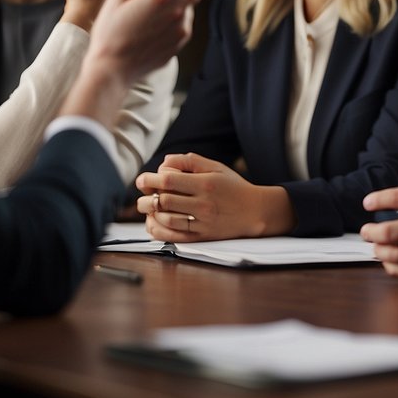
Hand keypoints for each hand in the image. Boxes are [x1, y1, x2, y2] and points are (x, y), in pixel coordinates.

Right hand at [60, 0, 199, 124]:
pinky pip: (182, 23)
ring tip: (149, 8)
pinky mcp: (179, 44)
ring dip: (175, 1)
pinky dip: (173, 17)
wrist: (112, 70)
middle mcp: (177, 13)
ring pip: (187, 7)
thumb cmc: (109, 33)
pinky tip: (151, 24)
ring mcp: (181, 31)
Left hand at [135, 153, 293, 240]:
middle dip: (146, 197)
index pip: (169, 180)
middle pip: (164, 200)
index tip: (142, 180)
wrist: (255, 211)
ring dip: (150, 212)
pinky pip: (172, 236)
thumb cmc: (233, 187)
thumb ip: (190, 161)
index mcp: (206, 184)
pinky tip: (153, 222)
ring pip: (166, 219)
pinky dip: (157, 229)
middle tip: (143, 194)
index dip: (150, 179)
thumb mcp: (216, 167)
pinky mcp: (201, 237)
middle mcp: (203, 204)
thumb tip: (165, 161)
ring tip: (147, 207)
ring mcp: (202, 222)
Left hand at [360, 156, 397, 282]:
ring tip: (376, 248)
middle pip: (388, 230)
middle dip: (371, 230)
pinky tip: (392, 264)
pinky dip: (396, 269)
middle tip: (365, 230)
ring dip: (380, 251)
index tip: (367, 203)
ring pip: (395, 255)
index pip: (396, 198)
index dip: (377, 199)